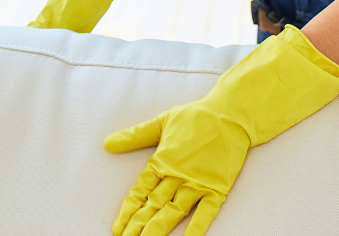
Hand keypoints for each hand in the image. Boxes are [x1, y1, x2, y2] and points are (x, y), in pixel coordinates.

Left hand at [104, 25, 338, 235]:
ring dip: (159, 230)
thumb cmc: (195, 117)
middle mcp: (178, 174)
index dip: (128, 210)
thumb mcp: (162, 121)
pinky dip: (196, 229)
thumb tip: (107, 143)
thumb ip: (135, 135)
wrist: (230, 114)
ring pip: (174, 212)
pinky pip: (206, 213)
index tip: (117, 228)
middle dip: (139, 226)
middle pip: (154, 206)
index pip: (141, 190)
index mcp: (163, 159)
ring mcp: (198, 182)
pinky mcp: (217, 187)